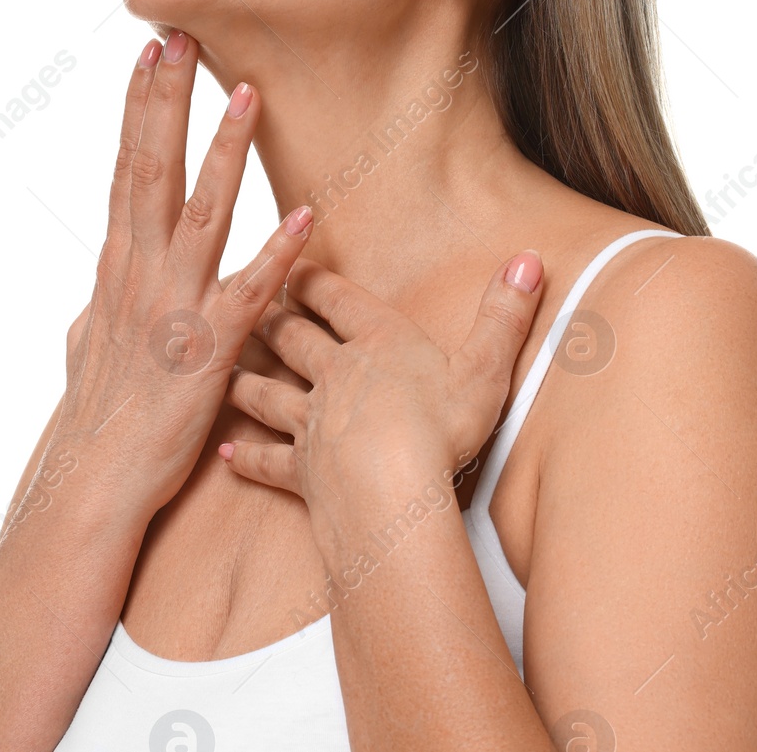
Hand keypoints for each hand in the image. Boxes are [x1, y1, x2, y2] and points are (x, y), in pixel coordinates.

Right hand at [51, 30, 313, 521]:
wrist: (95, 480)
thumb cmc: (97, 415)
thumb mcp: (87, 345)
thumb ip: (98, 307)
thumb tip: (92, 294)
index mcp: (118, 266)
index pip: (129, 169)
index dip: (140, 110)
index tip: (150, 56)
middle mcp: (140, 273)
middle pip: (153, 171)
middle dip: (168, 103)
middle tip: (181, 40)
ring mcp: (174, 307)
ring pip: (203, 214)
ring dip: (226, 153)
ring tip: (247, 96)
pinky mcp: (208, 349)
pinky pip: (250, 293)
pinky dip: (277, 255)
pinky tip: (305, 218)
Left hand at [216, 251, 545, 509]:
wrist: (391, 497)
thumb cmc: (442, 431)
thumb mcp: (485, 367)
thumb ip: (505, 314)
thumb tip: (530, 258)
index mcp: (377, 344)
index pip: (336, 300)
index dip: (311, 279)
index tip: (288, 261)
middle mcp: (335, 376)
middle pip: (292, 339)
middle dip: (269, 318)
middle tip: (245, 301)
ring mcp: (312, 425)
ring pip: (267, 393)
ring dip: (246, 379)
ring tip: (226, 367)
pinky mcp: (301, 473)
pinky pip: (268, 462)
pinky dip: (247, 457)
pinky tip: (228, 452)